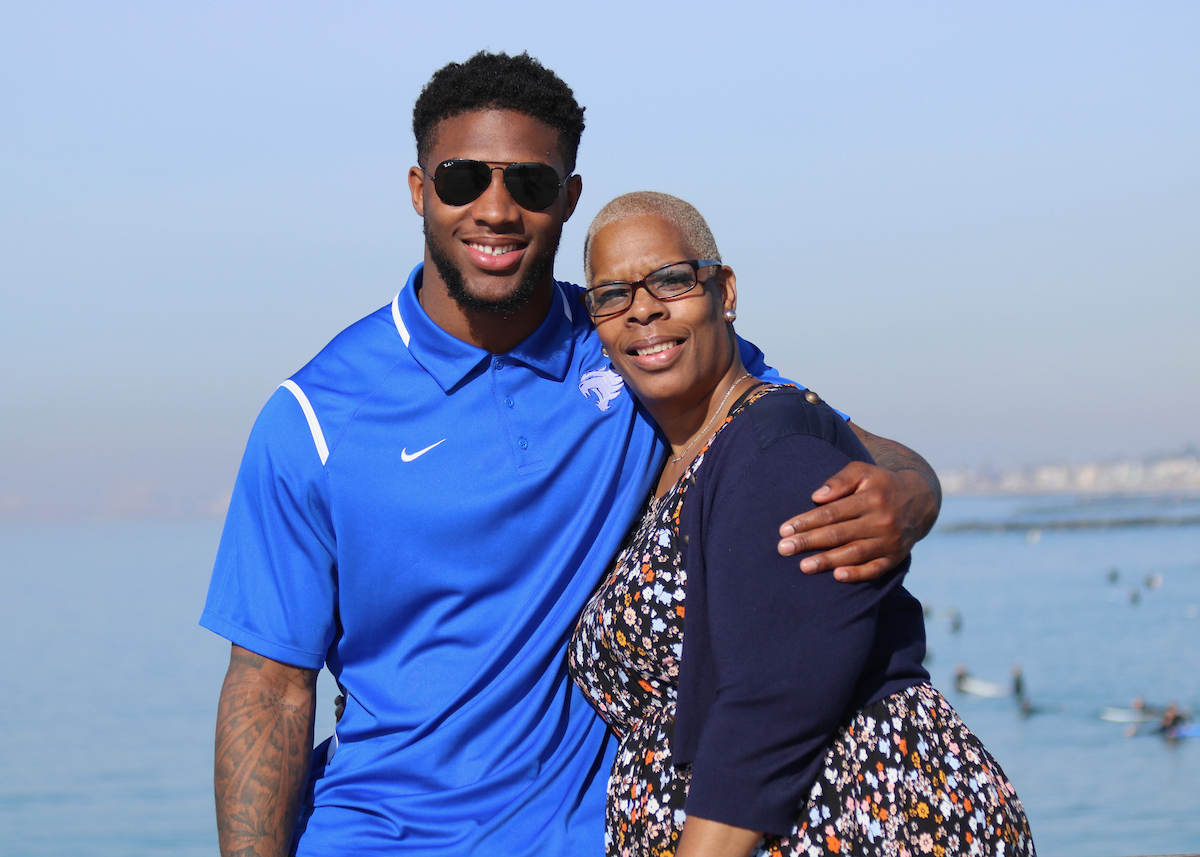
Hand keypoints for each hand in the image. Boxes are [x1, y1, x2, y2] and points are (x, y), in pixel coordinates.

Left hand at [777, 462, 934, 581]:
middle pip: (839, 534)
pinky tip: (837, 576)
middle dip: (809, 542)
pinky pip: (875, 569)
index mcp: (870, 498)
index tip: (784, 530)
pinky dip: (857, 574)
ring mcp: (889, 541)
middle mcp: (881, 521)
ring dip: (827, 561)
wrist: (919, 501)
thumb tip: (817, 496)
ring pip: (854, 553)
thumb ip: (840, 480)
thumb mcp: (863, 471)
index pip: (832, 512)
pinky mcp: (895, 557)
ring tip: (803, 567)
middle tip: (784, 549)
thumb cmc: (880, 484)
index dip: (807, 521)